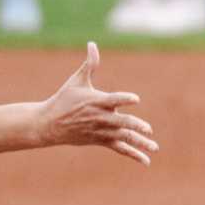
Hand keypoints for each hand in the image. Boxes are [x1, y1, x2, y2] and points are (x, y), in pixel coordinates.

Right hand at [39, 42, 156, 164]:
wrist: (49, 124)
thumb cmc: (64, 99)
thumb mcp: (77, 80)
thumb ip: (90, 64)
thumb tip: (93, 44)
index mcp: (96, 101)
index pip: (113, 99)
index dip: (124, 100)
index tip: (136, 100)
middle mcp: (100, 117)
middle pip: (120, 123)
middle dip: (134, 126)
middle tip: (147, 129)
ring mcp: (101, 131)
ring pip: (123, 138)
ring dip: (140, 143)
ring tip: (155, 147)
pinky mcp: (101, 140)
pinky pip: (119, 148)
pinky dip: (133, 154)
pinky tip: (146, 161)